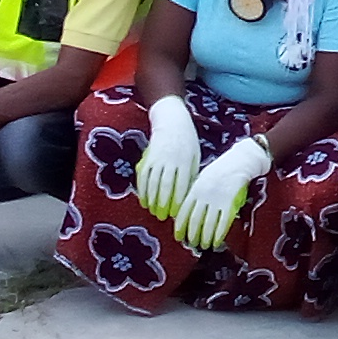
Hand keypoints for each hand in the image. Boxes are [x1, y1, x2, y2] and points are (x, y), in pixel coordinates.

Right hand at [132, 94, 201, 216]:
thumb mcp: (194, 155)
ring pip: (152, 181)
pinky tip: (144, 201)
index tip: (175, 213)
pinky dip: (142, 189)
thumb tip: (189, 194)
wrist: (172, 120)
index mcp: (185, 161)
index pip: (181, 184)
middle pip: (165, 185)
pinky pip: (143, 175)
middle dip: (162, 203)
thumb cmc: (188, 141)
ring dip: (151, 199)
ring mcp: (157, 158)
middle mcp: (170, 160)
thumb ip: (191, 173)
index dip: (177, 199)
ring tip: (152, 212)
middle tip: (162, 218)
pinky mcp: (148, 157)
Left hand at [172, 136, 269, 247]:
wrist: (239, 161)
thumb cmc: (220, 170)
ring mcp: (217, 200)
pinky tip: (216, 241)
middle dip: (192, 235)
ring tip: (204, 245)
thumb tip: (186, 209)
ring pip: (208, 224)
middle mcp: (204, 196)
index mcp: (195, 189)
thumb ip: (195, 193)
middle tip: (191, 244)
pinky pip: (223, 222)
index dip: (180, 227)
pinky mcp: (230, 203)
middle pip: (194, 220)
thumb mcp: (202, 178)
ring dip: (205, 237)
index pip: (183, 212)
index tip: (178, 237)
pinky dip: (218, 234)